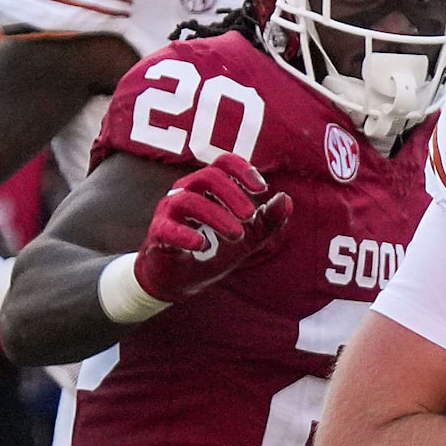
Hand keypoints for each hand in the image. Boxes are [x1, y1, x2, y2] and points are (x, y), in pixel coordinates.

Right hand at [131, 154, 293, 304]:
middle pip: (206, 177)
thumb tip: (286, 200)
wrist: (182, 282)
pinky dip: (185, 235)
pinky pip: (167, 228)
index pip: (222, 163)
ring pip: (189, 200)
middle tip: (250, 216)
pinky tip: (202, 245)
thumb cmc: (212, 252)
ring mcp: (169, 213)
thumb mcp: (247, 238)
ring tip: (236, 235)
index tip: (262, 188)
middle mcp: (186, 192)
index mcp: (207, 188)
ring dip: (216, 215)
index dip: (242, 169)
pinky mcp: (158, 235)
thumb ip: (267, 221)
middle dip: (232, 194)